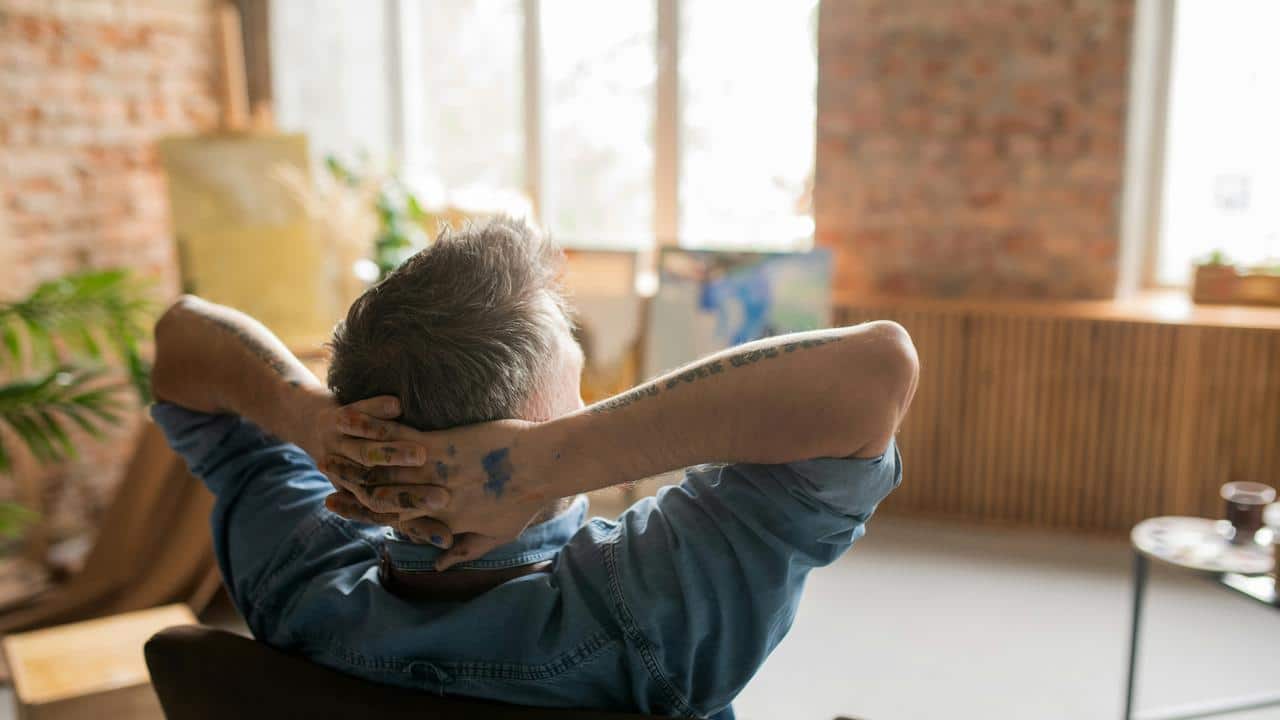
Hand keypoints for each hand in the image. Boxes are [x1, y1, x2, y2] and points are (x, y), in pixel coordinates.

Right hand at [319, 400, 564, 569]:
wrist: (543, 464)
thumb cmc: (525, 499)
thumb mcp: (497, 534)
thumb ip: (466, 549)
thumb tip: (441, 565)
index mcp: (443, 521)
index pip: (396, 521)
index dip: (365, 515)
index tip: (343, 509)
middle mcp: (432, 500)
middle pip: (381, 497)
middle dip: (351, 491)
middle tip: (325, 482)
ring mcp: (434, 472)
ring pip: (384, 470)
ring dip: (354, 462)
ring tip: (331, 454)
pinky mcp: (441, 445)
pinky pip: (399, 439)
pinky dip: (375, 432)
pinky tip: (356, 424)